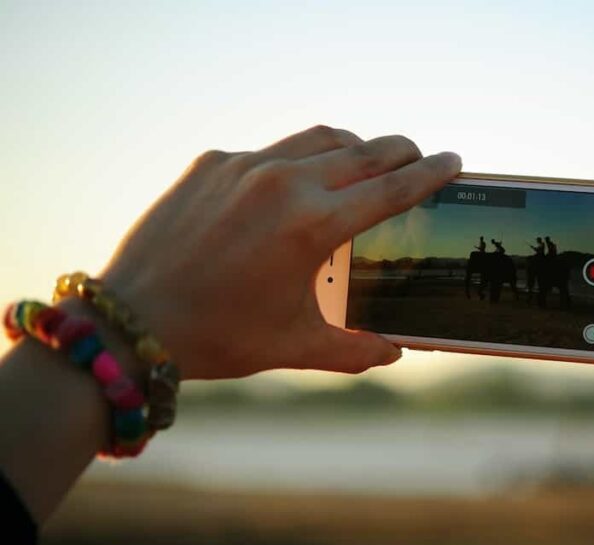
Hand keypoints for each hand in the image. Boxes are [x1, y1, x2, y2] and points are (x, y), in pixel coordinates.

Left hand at [99, 125, 460, 378]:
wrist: (132, 321)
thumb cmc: (219, 337)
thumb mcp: (296, 346)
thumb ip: (356, 349)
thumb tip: (395, 351)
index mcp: (313, 225)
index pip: (392, 188)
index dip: (431, 174)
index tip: (454, 160)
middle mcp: (283, 183)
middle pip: (364, 150)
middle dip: (400, 151)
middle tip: (418, 157)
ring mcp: (244, 166)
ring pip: (319, 138)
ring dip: (354, 146)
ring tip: (366, 160)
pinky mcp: (211, 163)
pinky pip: (270, 150)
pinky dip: (298, 160)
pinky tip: (296, 182)